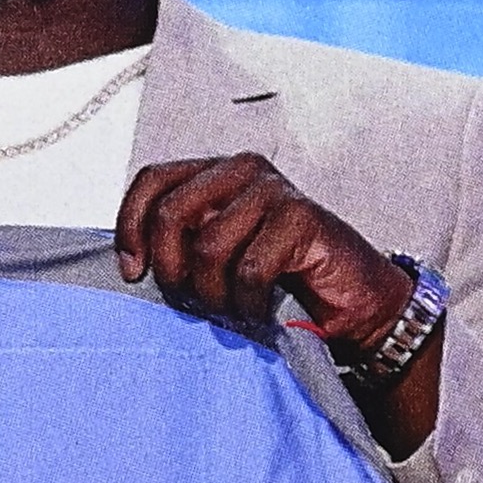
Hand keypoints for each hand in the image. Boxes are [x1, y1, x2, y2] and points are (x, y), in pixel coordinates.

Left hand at [115, 154, 443, 455]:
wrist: (353, 307)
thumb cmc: (281, 285)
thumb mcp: (216, 260)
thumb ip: (180, 245)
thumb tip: (129, 262)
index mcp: (215, 174)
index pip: (152, 181)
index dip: (130, 227)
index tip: (133, 272)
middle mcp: (242, 170)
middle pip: (172, 213)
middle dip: (172, 270)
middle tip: (190, 303)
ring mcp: (274, 190)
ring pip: (209, 246)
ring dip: (214, 295)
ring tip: (232, 310)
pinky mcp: (301, 217)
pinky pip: (249, 268)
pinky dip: (249, 303)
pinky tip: (261, 311)